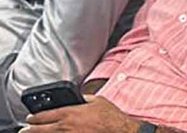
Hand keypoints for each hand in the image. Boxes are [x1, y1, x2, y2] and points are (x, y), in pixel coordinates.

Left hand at [24, 93, 140, 131]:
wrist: (119, 131)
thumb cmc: (110, 117)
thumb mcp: (97, 101)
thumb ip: (83, 99)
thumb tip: (77, 98)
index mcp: (69, 113)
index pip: (43, 115)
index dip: (34, 117)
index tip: (30, 118)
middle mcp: (65, 126)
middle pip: (38, 129)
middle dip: (29, 129)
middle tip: (25, 129)